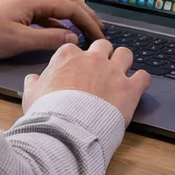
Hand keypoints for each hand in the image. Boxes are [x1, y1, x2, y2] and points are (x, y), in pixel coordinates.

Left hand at [0, 0, 103, 59]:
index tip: (98, 36)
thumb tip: (73, 39)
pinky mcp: (17, 9)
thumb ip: (49, 40)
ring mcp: (23, 1)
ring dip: (72, 16)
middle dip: (85, 14)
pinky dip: (57, 21)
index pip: (71, 7)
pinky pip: (44, 11)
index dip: (88, 22)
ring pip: (56, 4)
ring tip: (84, 30)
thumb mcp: (19, 41)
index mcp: (34, 0)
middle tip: (98, 30)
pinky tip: (60, 33)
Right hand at [22, 38, 149, 125]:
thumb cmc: (47, 112)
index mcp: (68, 57)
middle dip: (103, 54)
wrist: (67, 130)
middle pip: (103, 45)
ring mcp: (113, 72)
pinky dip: (141, 80)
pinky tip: (137, 86)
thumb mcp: (31, 95)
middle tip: (101, 68)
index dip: (76, 59)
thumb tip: (33, 79)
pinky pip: (143, 76)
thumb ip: (34, 83)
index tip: (77, 68)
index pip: (74, 48)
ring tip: (121, 73)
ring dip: (124, 62)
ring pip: (125, 53)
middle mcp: (93, 59)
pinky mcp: (129, 88)